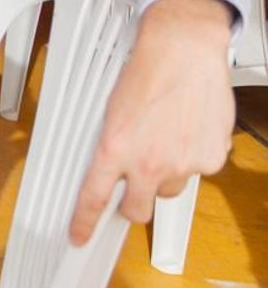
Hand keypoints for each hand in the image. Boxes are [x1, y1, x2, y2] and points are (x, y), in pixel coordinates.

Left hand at [70, 0, 234, 244]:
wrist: (183, 50)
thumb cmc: (145, 71)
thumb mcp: (110, 110)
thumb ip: (110, 146)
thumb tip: (104, 169)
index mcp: (114, 149)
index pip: (93, 198)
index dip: (83, 222)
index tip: (78, 236)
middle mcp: (147, 163)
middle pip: (137, 209)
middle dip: (133, 202)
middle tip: (133, 184)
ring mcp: (182, 164)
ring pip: (170, 189)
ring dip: (165, 175)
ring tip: (165, 139)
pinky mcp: (209, 159)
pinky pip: (197, 171)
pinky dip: (192, 157)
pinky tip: (186, 130)